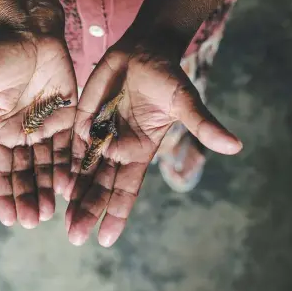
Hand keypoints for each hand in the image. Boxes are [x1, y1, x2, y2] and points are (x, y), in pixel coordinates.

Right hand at [0, 26, 77, 228]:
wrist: (33, 31)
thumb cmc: (2, 56)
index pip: (0, 170)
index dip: (4, 194)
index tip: (9, 219)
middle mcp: (21, 134)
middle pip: (25, 173)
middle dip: (28, 197)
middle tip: (34, 221)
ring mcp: (45, 128)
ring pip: (47, 165)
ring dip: (48, 189)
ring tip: (51, 213)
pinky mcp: (67, 118)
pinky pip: (69, 147)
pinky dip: (68, 167)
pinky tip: (70, 186)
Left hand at [64, 39, 242, 246]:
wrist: (143, 50)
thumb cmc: (167, 76)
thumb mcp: (184, 101)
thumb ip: (202, 125)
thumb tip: (237, 145)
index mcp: (140, 151)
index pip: (126, 190)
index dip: (116, 214)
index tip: (105, 239)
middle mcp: (118, 149)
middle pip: (101, 187)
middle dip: (89, 211)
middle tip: (75, 237)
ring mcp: (99, 135)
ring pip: (83, 172)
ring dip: (74, 197)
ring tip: (63, 223)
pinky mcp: (84, 120)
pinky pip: (72, 148)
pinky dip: (64, 167)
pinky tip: (54, 186)